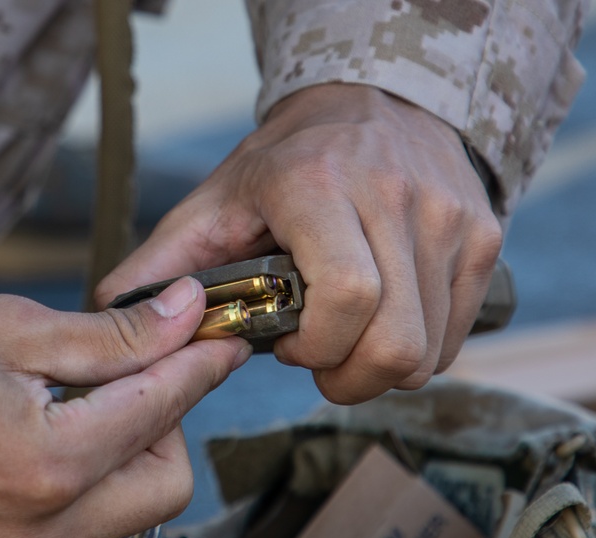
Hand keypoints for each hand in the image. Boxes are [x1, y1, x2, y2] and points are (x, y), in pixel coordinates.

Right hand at [0, 278, 249, 537]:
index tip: (216, 338)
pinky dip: (80, 480)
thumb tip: (180, 316)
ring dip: (127, 454)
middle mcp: (31, 527)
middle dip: (169, 423)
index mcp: (43, 463)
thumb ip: (109, 334)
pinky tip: (48, 433)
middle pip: (165, 485)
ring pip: (120, 513)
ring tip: (88, 397)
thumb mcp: (4, 324)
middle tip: (142, 371)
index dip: (199, 363)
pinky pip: (67, 528)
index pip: (161, 409)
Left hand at [97, 83, 502, 403]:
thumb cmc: (288, 160)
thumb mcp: (218, 200)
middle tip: (320, 363)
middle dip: (350, 380)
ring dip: (381, 368)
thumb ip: (165, 261)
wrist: (375, 99)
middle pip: (396, 342)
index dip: (317, 349)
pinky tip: (382, 321)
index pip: (347, 298)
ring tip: (347, 338)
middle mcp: (396, 197)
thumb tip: (111, 314)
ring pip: (430, 350)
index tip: (289, 348)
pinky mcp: (483, 237)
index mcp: (319, 186)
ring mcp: (449, 218)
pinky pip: (455, 335)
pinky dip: (417, 348)